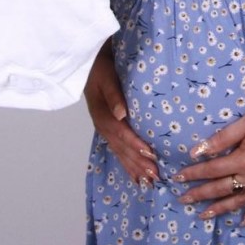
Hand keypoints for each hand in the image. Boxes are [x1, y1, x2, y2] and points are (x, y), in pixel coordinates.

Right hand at [84, 46, 158, 186]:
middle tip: (155, 175)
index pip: (121, 132)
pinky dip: (127, 162)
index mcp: (102, 113)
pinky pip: (118, 149)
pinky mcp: (108, 128)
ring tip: (148, 181)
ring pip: (120, 152)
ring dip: (133, 166)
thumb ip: (113, 95)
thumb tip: (121, 113)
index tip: (150, 154)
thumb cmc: (101, 67)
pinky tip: (135, 175)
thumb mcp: (106, 77)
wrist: (89, 63)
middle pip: (121, 147)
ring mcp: (105, 128)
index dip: (135, 144)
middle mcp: (103, 124)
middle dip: (138, 162)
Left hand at [174, 103, 244, 224]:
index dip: (193, 174)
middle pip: (220, 189)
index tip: (177, 178)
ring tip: (203, 215)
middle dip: (199, 194)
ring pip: (238, 202)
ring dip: (219, 209)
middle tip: (182, 200)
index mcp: (242, 160)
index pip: (211, 169)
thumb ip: (223, 138)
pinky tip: (242, 222)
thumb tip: (198, 151)